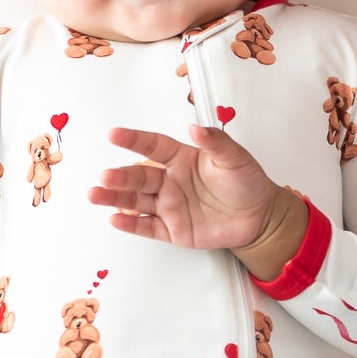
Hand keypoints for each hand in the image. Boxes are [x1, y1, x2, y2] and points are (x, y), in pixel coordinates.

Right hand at [90, 125, 306, 275]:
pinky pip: (147, 226)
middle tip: (106, 176)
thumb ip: (215, 142)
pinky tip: (115, 219)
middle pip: (139, 176)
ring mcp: (169, 206)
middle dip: (120, 177)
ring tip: (96, 195)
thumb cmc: (247, 183)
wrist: (260, 218)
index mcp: (181, 159)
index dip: (134, 140)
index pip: (152, 146)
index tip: (115, 135)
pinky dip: (130, 224)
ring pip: (136, 201)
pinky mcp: (172, 229)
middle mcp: (170, 181)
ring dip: (115, 198)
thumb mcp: (235, 158)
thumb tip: (195, 127)